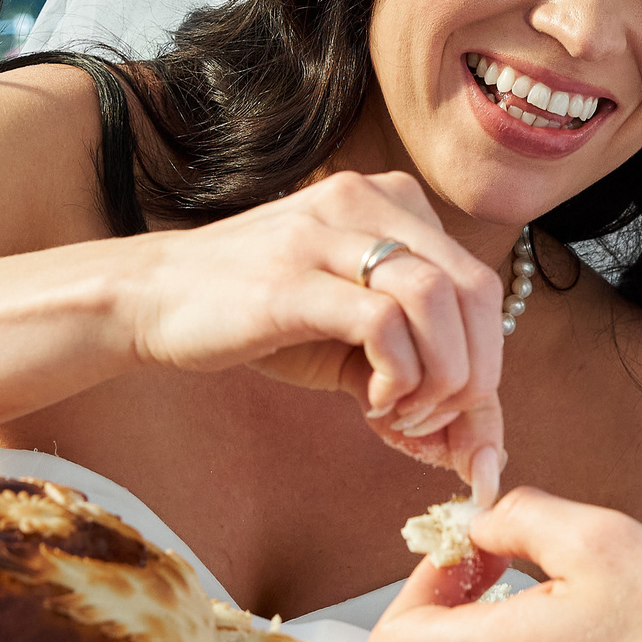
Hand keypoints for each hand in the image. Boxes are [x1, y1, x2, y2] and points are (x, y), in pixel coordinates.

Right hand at [124, 170, 504, 489]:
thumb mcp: (349, 329)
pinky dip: (398, 376)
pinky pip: (382, 323)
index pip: (478, 284)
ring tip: (403, 412)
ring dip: (439, 377)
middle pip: (474, 291)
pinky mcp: (293, 278)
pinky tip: (371, 402)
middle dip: (475, 375)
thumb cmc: (257, 314)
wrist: (154, 298)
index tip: (465, 423)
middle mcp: (366, 202)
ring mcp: (328, 234)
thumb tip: (478, 438)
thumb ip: (414, 359)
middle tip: (437, 423)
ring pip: (438, 301)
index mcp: (390, 203)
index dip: (488, 362)